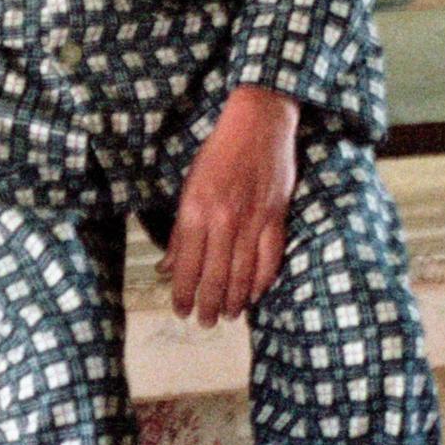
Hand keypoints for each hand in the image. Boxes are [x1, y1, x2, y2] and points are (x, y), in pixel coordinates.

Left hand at [168, 86, 297, 327]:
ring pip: (242, 273)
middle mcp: (224, 219)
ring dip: (234, 300)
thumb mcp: (189, 185)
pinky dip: (261, 281)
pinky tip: (253, 294)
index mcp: (196, 210)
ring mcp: (253, 220)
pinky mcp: (276, 217)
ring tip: (227, 315)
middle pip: (214, 276)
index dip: (184, 293)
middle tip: (205, 322)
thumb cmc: (220, 151)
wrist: (259, 122)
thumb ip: (180, 230)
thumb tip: (169, 266)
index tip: (181, 311)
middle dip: (208, 305)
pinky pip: (269, 259)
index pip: (187, 265)